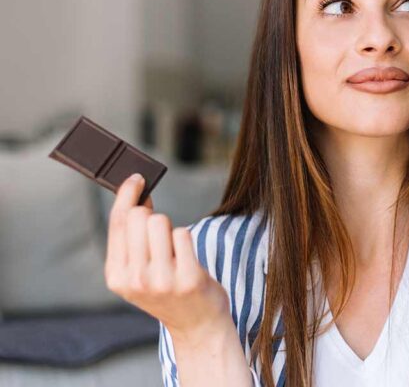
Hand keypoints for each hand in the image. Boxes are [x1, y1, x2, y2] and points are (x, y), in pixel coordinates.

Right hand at [103, 173, 229, 341]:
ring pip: (161, 222)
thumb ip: (133, 238)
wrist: (197, 325)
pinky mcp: (188, 279)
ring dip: (170, 229)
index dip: (127, 195)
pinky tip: (187, 259)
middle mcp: (135, 280)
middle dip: (153, 216)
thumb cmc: (169, 290)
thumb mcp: (140, 270)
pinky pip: (183, 234)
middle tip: (161, 235)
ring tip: (175, 253)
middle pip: (140, 217)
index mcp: (116, 276)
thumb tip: (138, 196)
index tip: (136, 178)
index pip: (118, 222)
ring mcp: (161, 280)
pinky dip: (186, 240)